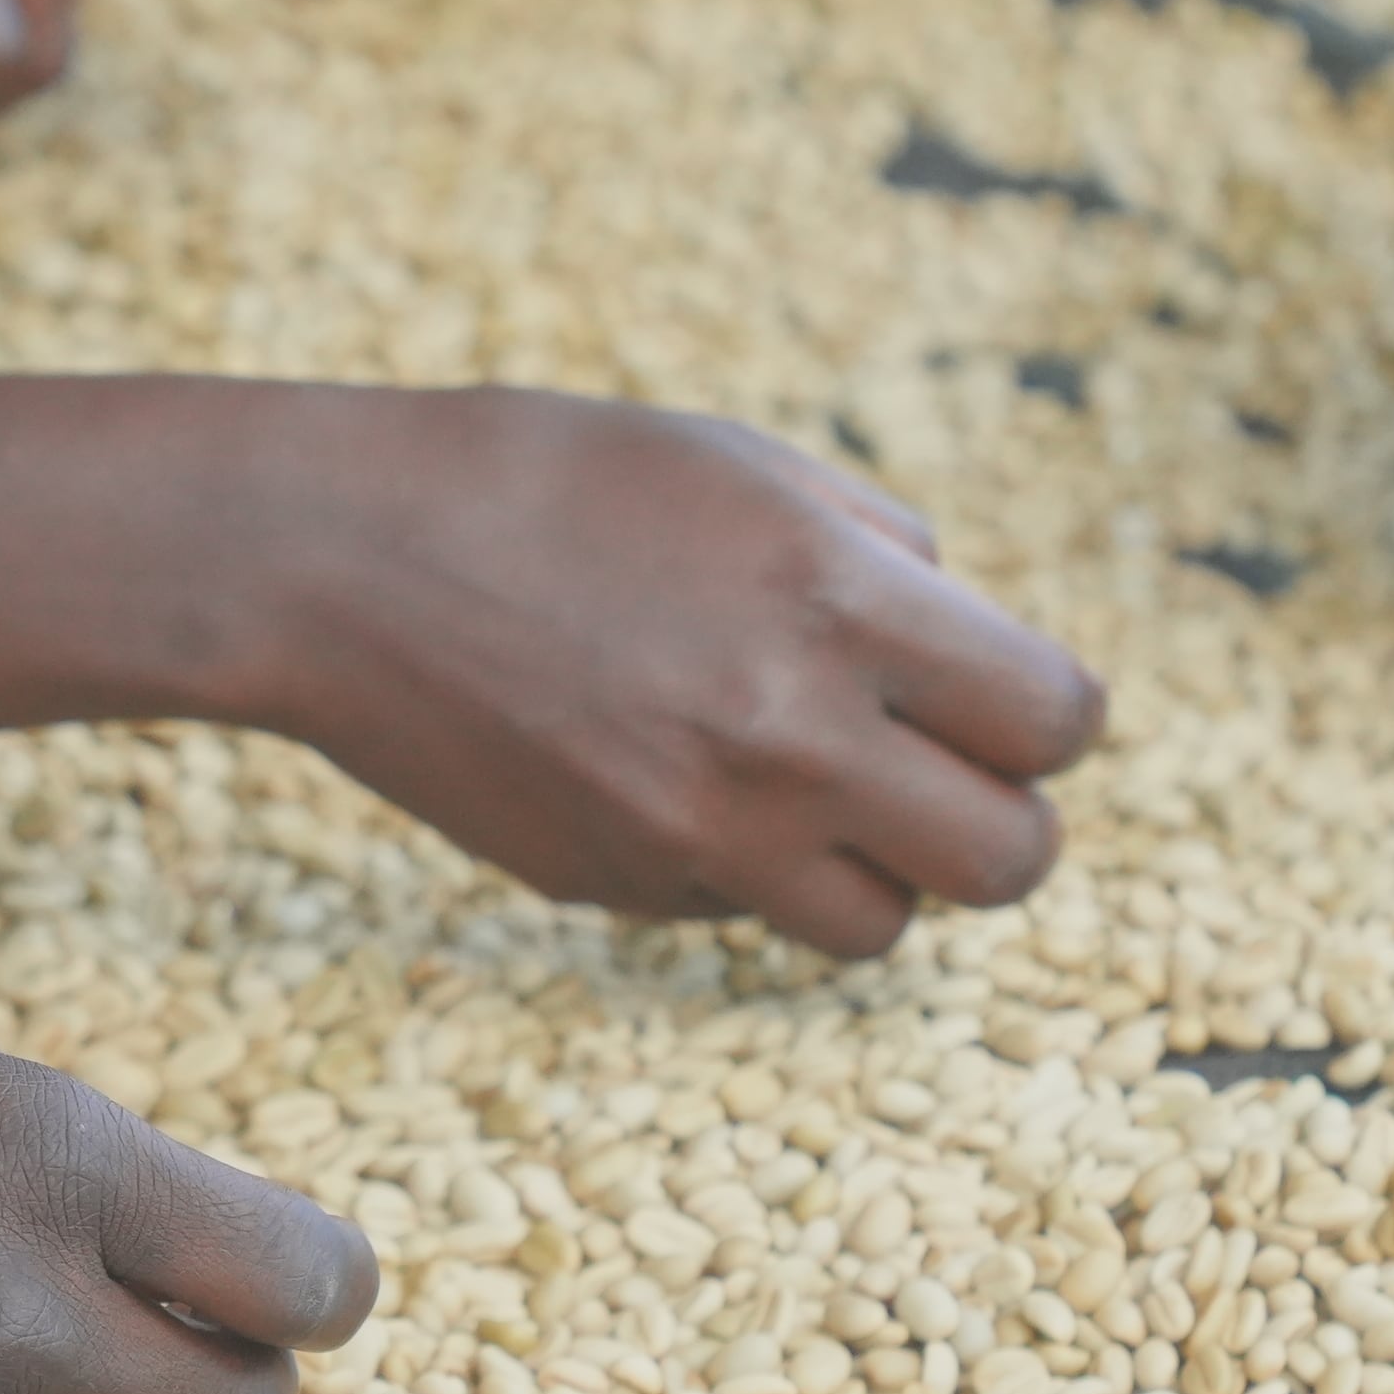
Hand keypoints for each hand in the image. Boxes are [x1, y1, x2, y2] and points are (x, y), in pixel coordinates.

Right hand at [255, 393, 1102, 953]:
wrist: (339, 559)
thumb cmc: (548, 481)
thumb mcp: (744, 467)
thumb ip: (883, 556)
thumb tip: (973, 650)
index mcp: (838, 600)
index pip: (1054, 720)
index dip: (1045, 719)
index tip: (1001, 703)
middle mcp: (785, 736)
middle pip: (1006, 861)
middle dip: (998, 824)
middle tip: (942, 781)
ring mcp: (697, 830)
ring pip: (881, 926)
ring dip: (873, 869)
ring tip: (810, 794)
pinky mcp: (618, 885)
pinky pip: (738, 910)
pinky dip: (734, 863)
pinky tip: (658, 770)